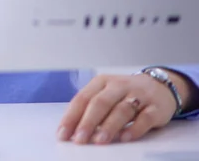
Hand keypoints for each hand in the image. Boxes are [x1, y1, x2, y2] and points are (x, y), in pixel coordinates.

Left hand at [56, 73, 178, 144]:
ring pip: (121, 110)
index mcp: (101, 82)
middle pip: (100, 103)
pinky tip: (125, 138)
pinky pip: (144, 118)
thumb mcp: (106, 94)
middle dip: (88, 122)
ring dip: (109, 126)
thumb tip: (74, 130)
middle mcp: (118, 86)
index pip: (82, 98)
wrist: (159, 86)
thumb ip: (92, 109)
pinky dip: (134, 129)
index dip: (71, 116)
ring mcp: (138, 95)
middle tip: (79, 139)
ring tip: (99, 141)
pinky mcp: (155, 107)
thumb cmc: (125, 94)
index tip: (63, 133)